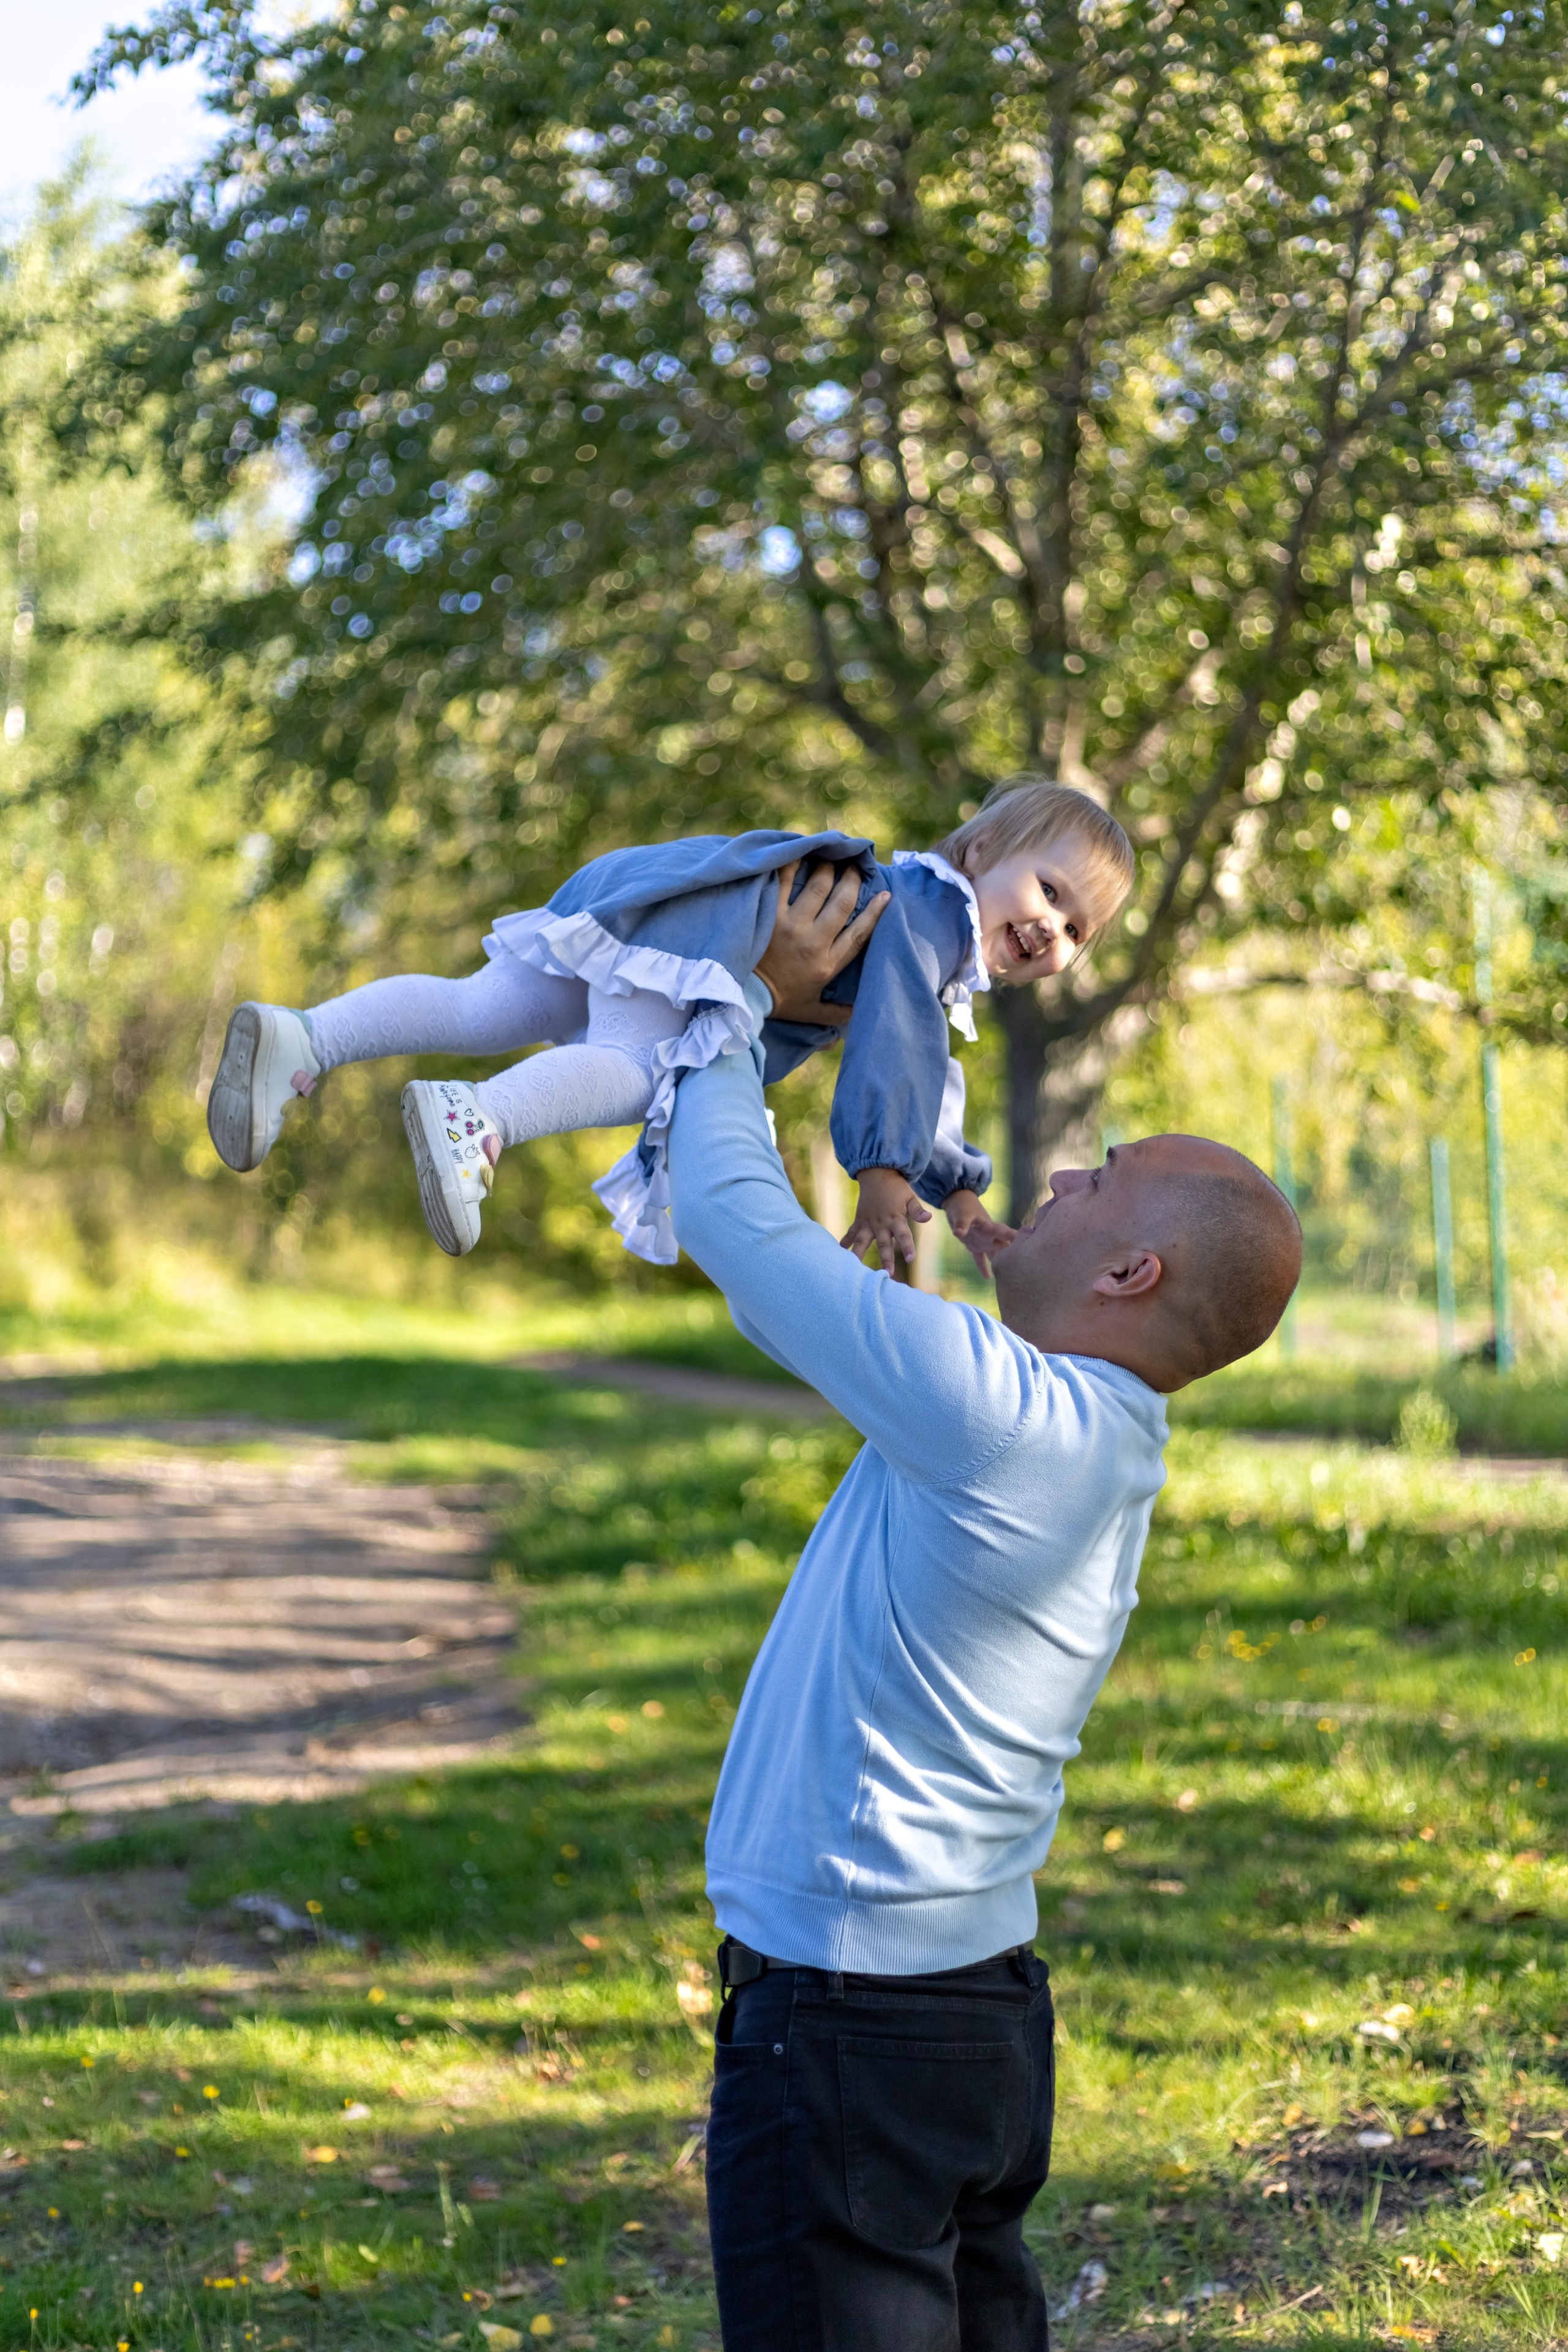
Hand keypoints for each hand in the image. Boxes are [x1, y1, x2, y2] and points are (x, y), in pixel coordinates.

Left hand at [755, 858, 889, 1027]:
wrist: (740, 997)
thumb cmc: (776, 1003)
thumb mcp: (810, 1012)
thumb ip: (835, 1013)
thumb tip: (856, 1016)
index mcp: (827, 964)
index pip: (859, 934)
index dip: (875, 912)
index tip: (885, 894)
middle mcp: (814, 942)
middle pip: (842, 903)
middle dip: (851, 880)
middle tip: (853, 866)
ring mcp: (791, 926)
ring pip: (818, 887)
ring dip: (827, 869)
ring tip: (830, 859)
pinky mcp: (770, 914)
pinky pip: (784, 881)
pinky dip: (793, 864)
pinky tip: (800, 853)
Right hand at [841, 1165, 929, 1275]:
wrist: (877, 1174)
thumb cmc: (896, 1188)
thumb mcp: (910, 1197)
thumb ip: (917, 1210)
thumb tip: (928, 1218)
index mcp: (895, 1218)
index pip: (903, 1235)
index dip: (907, 1246)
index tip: (910, 1259)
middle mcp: (881, 1223)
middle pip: (883, 1243)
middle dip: (885, 1258)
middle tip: (887, 1273)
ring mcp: (868, 1222)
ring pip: (862, 1241)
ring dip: (859, 1254)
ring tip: (855, 1267)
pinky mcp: (859, 1220)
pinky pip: (851, 1233)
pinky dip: (846, 1241)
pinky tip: (840, 1252)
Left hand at [944, 1188, 1017, 1280]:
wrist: (956, 1201)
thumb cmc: (962, 1206)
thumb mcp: (961, 1215)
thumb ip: (961, 1224)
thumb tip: (957, 1233)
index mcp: (990, 1227)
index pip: (1005, 1234)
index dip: (1016, 1239)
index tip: (1030, 1245)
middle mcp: (990, 1236)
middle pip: (1005, 1247)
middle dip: (1014, 1256)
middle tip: (1025, 1268)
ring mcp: (983, 1241)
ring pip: (995, 1254)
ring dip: (1001, 1263)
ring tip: (1011, 1277)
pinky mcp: (974, 1245)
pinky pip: (980, 1258)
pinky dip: (983, 1267)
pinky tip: (988, 1278)